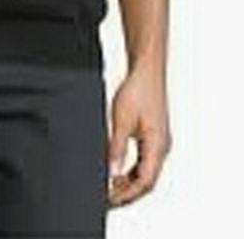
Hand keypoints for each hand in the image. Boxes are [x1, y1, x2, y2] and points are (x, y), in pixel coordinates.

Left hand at [108, 64, 171, 206]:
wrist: (147, 71)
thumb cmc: (138, 90)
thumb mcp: (121, 120)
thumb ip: (116, 147)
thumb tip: (111, 171)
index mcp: (158, 146)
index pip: (145, 182)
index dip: (127, 194)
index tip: (110, 199)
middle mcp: (162, 147)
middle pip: (147, 181)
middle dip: (128, 192)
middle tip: (107, 198)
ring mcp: (159, 142)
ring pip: (146, 172)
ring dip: (129, 182)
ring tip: (110, 187)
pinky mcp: (154, 136)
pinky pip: (144, 161)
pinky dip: (132, 170)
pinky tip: (118, 171)